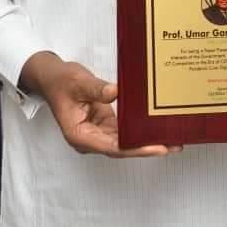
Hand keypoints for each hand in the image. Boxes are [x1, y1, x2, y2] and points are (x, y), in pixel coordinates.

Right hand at [19, 52, 180, 158]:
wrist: (51, 77)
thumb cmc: (60, 81)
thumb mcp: (77, 82)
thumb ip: (96, 88)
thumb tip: (114, 92)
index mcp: (80, 135)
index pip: (113, 147)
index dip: (136, 149)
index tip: (158, 148)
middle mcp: (89, 139)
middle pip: (122, 149)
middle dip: (147, 147)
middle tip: (174, 144)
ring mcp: (97, 133)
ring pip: (125, 142)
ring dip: (146, 140)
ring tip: (172, 137)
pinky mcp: (104, 124)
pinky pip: (124, 131)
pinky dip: (139, 130)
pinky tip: (155, 126)